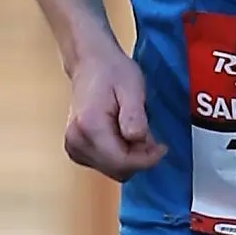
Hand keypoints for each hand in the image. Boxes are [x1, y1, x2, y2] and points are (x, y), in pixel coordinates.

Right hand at [64, 49, 166, 177]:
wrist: (90, 64)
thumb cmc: (111, 72)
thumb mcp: (132, 88)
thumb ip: (135, 116)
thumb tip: (138, 140)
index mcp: (89, 127)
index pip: (122, 162)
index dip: (147, 160)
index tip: (161, 147)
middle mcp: (76, 142)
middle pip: (118, 170)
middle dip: (139, 158)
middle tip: (150, 136)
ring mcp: (74, 148)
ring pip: (113, 170)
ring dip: (130, 157)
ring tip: (135, 131)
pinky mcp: (76, 151)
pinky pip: (106, 165)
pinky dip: (120, 156)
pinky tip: (123, 136)